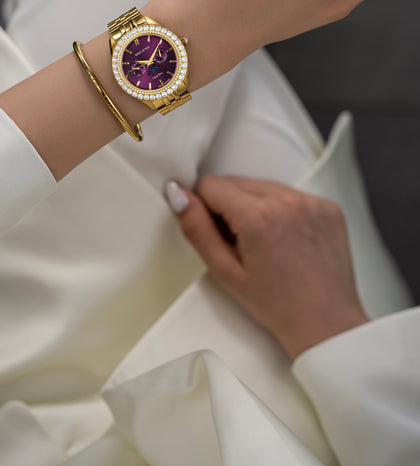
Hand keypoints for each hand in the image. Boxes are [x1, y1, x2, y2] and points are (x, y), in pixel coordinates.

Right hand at [166, 175, 369, 358]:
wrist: (327, 324)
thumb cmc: (277, 305)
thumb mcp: (225, 272)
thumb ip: (197, 229)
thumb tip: (178, 194)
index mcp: (258, 217)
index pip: (211, 184)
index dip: (206, 207)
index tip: (218, 233)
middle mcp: (287, 201)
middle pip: (237, 181)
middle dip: (231, 206)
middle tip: (242, 243)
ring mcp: (312, 202)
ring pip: (263, 185)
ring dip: (256, 205)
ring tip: (266, 243)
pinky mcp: (328, 206)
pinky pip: (291, 194)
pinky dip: (283, 210)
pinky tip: (288, 240)